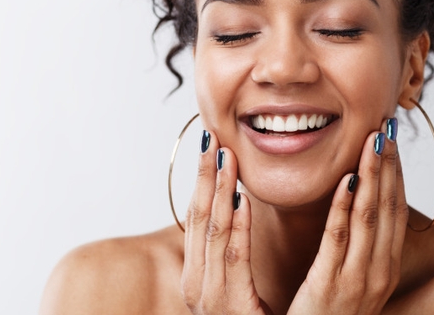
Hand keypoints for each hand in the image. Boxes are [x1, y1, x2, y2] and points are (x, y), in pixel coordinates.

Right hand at [181, 130, 271, 313]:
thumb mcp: (231, 288)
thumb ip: (228, 253)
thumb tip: (231, 209)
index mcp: (197, 275)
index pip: (197, 215)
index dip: (202, 178)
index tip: (210, 143)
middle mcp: (195, 284)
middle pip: (198, 216)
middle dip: (204, 175)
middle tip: (212, 136)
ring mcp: (209, 298)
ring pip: (211, 231)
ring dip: (218, 189)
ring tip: (225, 156)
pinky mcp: (229, 308)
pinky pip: (232, 259)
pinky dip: (235, 226)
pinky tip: (238, 199)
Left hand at [287, 119, 407, 313]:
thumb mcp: (349, 278)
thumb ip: (353, 246)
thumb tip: (353, 207)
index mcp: (383, 266)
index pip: (394, 208)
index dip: (394, 171)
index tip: (388, 138)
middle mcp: (378, 271)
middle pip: (388, 206)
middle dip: (387, 165)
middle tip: (385, 125)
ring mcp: (359, 280)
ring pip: (370, 217)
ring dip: (372, 175)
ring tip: (372, 140)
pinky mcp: (331, 287)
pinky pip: (340, 240)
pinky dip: (346, 208)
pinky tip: (347, 181)